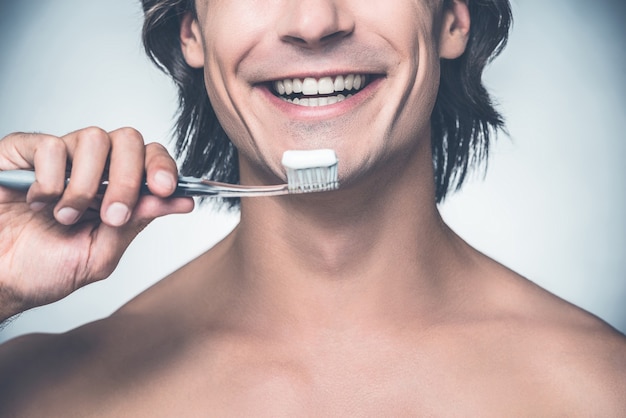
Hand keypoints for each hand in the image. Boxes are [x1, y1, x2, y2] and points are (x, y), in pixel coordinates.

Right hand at [0, 127, 193, 320]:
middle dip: (128, 179)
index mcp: (114, 189)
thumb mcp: (99, 254)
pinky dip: (48, 180)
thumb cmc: (42, 269)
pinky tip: (36, 201)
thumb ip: (137, 223)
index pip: (150, 158)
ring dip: (83, 185)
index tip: (166, 189)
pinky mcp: (23, 151)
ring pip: (93, 138)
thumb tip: (181, 201)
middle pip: (128, 139)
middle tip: (112, 215)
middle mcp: (91, 168)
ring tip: (64, 216)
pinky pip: (49, 145)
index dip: (162, 167)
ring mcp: (58, 157)